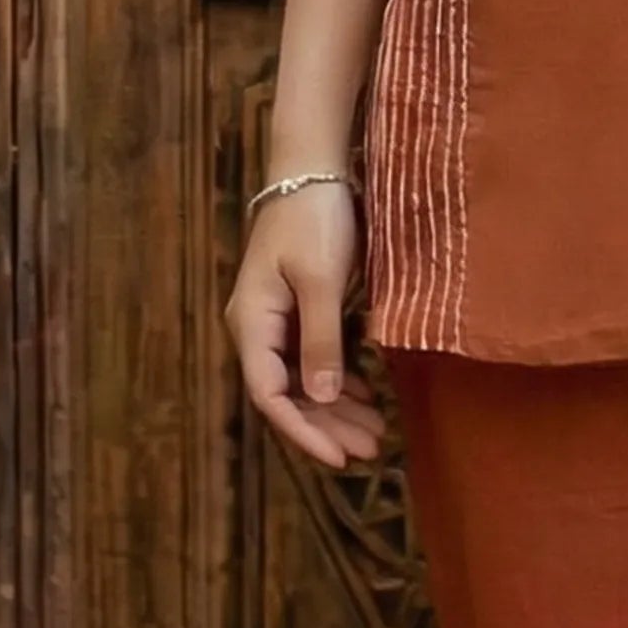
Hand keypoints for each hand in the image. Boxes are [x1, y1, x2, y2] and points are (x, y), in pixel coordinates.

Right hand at [229, 178, 378, 464]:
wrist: (311, 169)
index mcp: (252, 324)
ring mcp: (276, 319)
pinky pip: (313, 357)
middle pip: (287, 394)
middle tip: (371, 449)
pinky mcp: (297, 308)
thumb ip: (321, 340)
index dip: (305, 432)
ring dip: (335, 407)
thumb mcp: (322, 280)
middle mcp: (257, 328)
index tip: (341, 458)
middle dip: (327, 426)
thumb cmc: (313, 219)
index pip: (271, 396)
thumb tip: (323, 397)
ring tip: (376, 432)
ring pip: (302, 379)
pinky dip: (338, 379)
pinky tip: (365, 395)